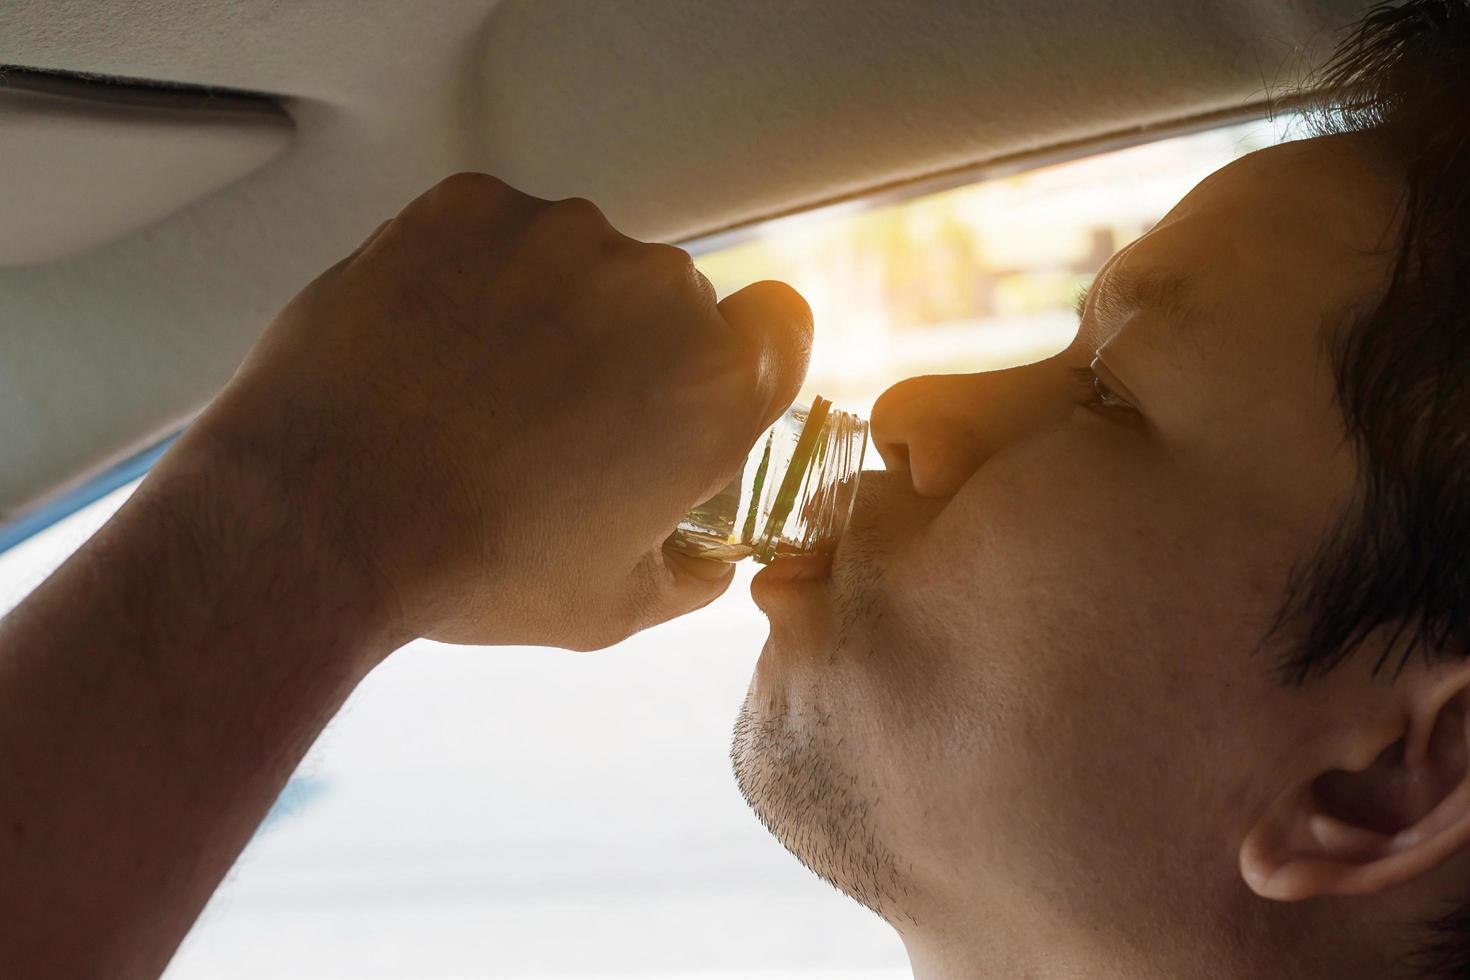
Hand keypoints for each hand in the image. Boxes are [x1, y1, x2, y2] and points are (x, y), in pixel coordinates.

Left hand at [170, 173, 810, 653]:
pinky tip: (431, 344)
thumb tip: (705, 558)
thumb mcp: (611, 608)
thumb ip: (687, 574)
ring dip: (547, 308)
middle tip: (555, 414)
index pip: (779, 327)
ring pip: (579, 261)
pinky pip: (497, 233)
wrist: (318, 517)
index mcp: (712, 386)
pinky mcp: (469, 208)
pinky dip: (473, 276)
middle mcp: (653, 292)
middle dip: (628, 348)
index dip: (740, 356)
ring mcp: (558, 237)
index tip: (689, 383)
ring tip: (472, 386)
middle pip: (669, 301)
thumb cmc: (473, 567)